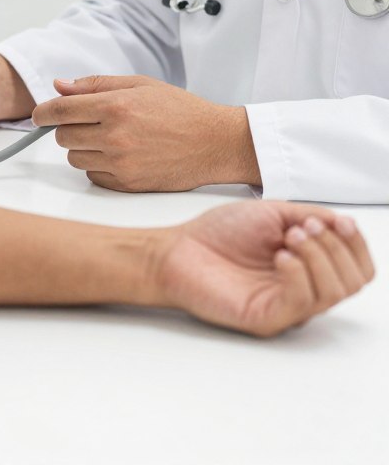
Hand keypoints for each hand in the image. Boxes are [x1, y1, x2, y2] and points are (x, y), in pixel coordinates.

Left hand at [33, 74, 259, 191]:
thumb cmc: (180, 110)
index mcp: (115, 107)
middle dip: (69, 129)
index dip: (43, 112)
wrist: (216, 142)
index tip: (39, 115)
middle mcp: (115, 136)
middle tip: (89, 124)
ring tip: (110, 139)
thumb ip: (96, 85)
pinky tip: (120, 156)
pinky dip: (99, 167)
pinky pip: (93, 176)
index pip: (60, 110)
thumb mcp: (140, 85)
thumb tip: (59, 86)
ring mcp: (121, 163)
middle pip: (63, 137)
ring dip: (83, 149)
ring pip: (75, 158)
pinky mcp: (127, 184)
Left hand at [157, 201, 374, 336]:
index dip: (356, 245)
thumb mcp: (273, 214)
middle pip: (353, 281)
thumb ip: (312, 217)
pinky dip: (299, 273)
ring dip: (319, 256)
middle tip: (303, 228)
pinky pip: (302, 301)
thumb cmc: (218, 234)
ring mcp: (286, 307)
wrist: (176, 250)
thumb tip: (344, 224)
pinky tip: (280, 256)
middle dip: (336, 247)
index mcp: (308, 268)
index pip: (356, 268)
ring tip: (288, 237)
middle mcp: (302, 290)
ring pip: (334, 292)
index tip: (340, 222)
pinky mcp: (268, 318)